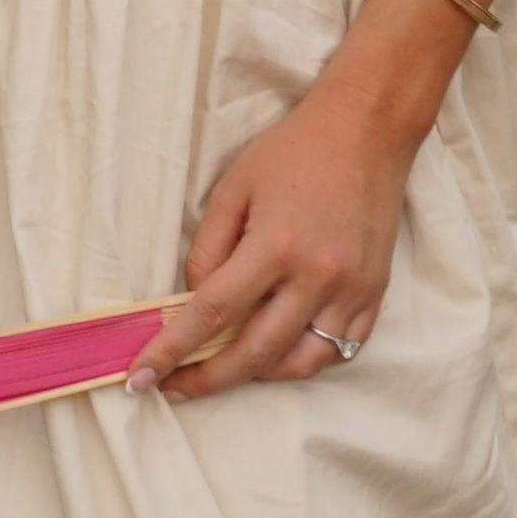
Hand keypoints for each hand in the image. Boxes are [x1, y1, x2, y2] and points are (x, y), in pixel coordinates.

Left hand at [147, 78, 425, 402]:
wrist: (368, 130)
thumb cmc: (294, 151)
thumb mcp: (233, 187)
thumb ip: (208, 248)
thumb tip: (196, 299)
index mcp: (276, 245)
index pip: (214, 314)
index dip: (172, 350)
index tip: (142, 377)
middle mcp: (317, 277)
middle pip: (255, 353)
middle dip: (208, 380)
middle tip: (175, 387)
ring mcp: (352, 291)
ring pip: (300, 364)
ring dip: (258, 374)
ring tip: (227, 365)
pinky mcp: (375, 295)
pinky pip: (339, 350)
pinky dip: (302, 359)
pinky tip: (278, 349)